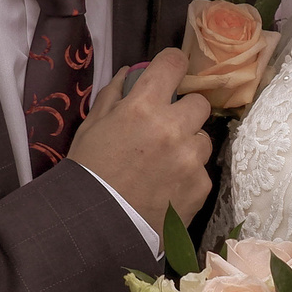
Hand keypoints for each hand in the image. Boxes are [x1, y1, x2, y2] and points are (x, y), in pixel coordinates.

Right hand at [70, 47, 213, 226]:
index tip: (171, 71)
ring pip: (203, 139)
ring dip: (188, 146)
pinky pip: (201, 171)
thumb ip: (113, 96)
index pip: (172, 64)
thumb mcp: (91, 128)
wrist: (97, 226)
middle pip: (199, 102)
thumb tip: (131, 73)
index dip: (172, 64)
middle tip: (166, 128)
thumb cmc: (89, 173)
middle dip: (184, 112)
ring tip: (163, 165)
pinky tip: (165, 188)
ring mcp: (190, 158)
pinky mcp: (200, 186)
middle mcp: (173, 128)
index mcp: (142, 107)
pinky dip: (187, 176)